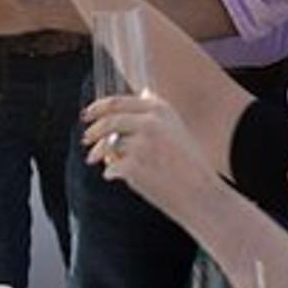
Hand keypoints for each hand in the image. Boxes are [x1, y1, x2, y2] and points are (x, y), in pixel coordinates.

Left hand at [80, 93, 220, 219]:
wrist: (201, 195)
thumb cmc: (189, 165)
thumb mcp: (177, 128)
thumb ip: (157, 112)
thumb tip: (142, 92)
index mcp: (160, 109)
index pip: (117, 102)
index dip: (98, 108)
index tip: (87, 114)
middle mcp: (150, 122)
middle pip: (108, 120)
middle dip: (93, 130)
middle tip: (86, 139)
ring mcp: (141, 144)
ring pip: (108, 146)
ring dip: (100, 154)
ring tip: (96, 161)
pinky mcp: (133, 166)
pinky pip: (111, 168)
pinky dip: (112, 173)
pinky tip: (119, 177)